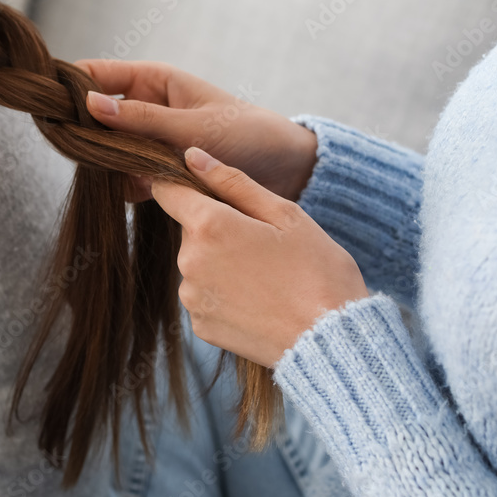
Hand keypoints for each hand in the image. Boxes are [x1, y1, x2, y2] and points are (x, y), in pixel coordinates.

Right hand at [75, 59, 318, 203]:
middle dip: (83, 129)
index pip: (97, 74)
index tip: (45, 101)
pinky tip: (129, 192)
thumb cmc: (246, 135)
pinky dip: (123, 185)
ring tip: (110, 170)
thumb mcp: (193, 126)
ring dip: (105, 161)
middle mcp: (146, 108)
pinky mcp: (156, 172)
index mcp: (154, 81)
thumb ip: (141, 120)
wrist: (287, 172)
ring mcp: (149, 142)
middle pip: (96, 114)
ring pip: (108, 149)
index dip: (69, 84)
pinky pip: (126, 177)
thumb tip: (89, 103)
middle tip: (71, 146)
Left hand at [153, 146, 368, 367]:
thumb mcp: (284, 214)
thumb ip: (232, 181)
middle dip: (217, 229)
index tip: (203, 191)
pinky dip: (224, 294)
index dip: (182, 185)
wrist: (330, 339)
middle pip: (190, 230)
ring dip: (220, 262)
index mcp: (209, 225)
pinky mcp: (200, 325)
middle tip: (262, 243)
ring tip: (265, 275)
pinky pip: (204, 296)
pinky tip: (258, 300)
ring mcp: (192, 297)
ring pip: (197, 263)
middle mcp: (189, 261)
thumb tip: (192, 157)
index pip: (167, 191)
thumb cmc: (316, 270)